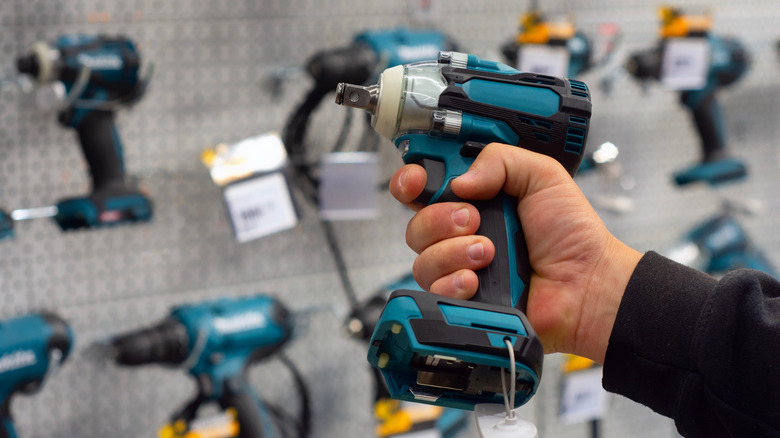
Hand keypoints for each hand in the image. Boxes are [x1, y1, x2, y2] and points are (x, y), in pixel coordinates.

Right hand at [390, 143, 641, 362]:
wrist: (586, 285)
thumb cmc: (573, 235)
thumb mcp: (543, 176)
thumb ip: (500, 160)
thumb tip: (459, 180)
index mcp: (476, 199)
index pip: (424, 186)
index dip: (411, 182)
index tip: (418, 180)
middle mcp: (462, 233)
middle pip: (416, 223)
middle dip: (440, 218)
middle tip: (475, 219)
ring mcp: (460, 267)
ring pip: (423, 258)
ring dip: (454, 252)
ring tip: (489, 253)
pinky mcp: (463, 298)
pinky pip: (434, 290)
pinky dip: (454, 283)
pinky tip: (477, 281)